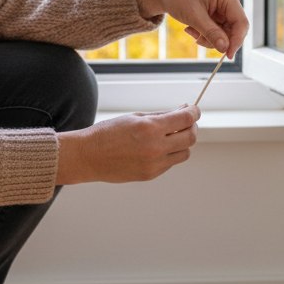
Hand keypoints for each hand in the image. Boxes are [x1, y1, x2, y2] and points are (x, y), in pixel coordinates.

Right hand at [55, 105, 199, 184]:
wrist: (89, 156)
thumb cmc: (108, 133)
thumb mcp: (135, 117)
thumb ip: (161, 116)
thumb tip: (183, 112)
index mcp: (150, 128)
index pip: (185, 119)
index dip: (194, 112)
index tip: (194, 109)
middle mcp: (155, 147)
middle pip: (190, 137)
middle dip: (191, 127)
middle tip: (186, 121)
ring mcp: (154, 164)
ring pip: (184, 153)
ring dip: (183, 142)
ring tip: (172, 136)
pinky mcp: (150, 175)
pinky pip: (170, 163)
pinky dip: (170, 153)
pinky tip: (158, 147)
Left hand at [135, 0, 248, 58]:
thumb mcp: (194, 16)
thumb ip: (211, 32)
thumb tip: (225, 48)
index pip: (241, 22)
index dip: (237, 40)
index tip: (228, 55)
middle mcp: (230, 2)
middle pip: (234, 31)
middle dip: (216, 39)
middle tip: (197, 40)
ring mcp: (225, 10)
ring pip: (225, 35)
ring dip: (207, 38)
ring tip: (191, 30)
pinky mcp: (220, 16)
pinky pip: (218, 33)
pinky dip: (205, 35)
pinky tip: (192, 29)